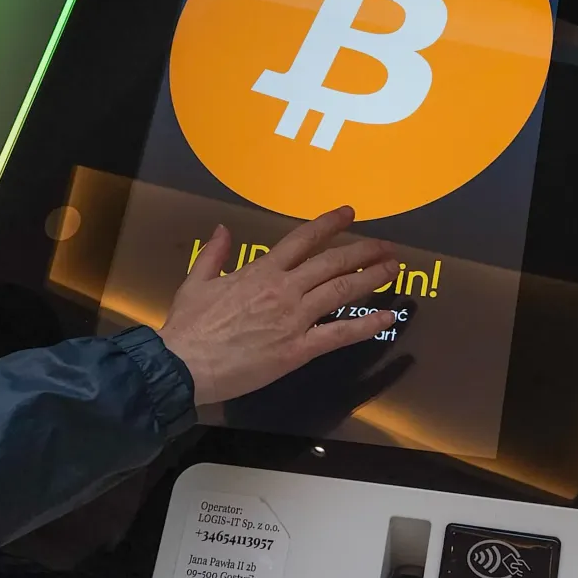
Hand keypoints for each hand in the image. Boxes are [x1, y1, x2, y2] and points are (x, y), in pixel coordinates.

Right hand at [158, 206, 399, 405]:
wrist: (184, 364)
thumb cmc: (188, 325)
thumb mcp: (196, 281)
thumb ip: (214, 253)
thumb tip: (222, 230)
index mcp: (261, 271)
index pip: (303, 239)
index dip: (329, 224)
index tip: (350, 213)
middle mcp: (284, 289)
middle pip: (332, 262)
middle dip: (363, 251)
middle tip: (386, 245)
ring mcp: (294, 319)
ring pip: (342, 291)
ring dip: (371, 278)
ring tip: (393, 269)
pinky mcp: (297, 349)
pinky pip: (339, 334)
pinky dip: (366, 325)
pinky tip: (387, 317)